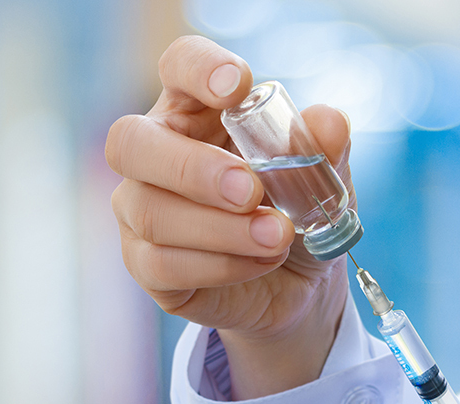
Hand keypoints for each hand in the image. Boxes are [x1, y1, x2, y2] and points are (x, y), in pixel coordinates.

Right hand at [105, 36, 353, 399]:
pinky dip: (221, 265)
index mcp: (197, 109)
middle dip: (192, 168)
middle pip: (130, 142)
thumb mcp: (323, 177)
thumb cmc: (297, 210)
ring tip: (279, 236)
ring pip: (151, 212)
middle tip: (251, 191)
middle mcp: (154, 153)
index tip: (238, 86)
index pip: (178, 65)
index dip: (199, 68)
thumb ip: (325, 148)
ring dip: (223, 229)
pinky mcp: (145, 266)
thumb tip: (330, 124)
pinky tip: (262, 262)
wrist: (300, 282)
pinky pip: (163, 264)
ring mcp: (140, 209)